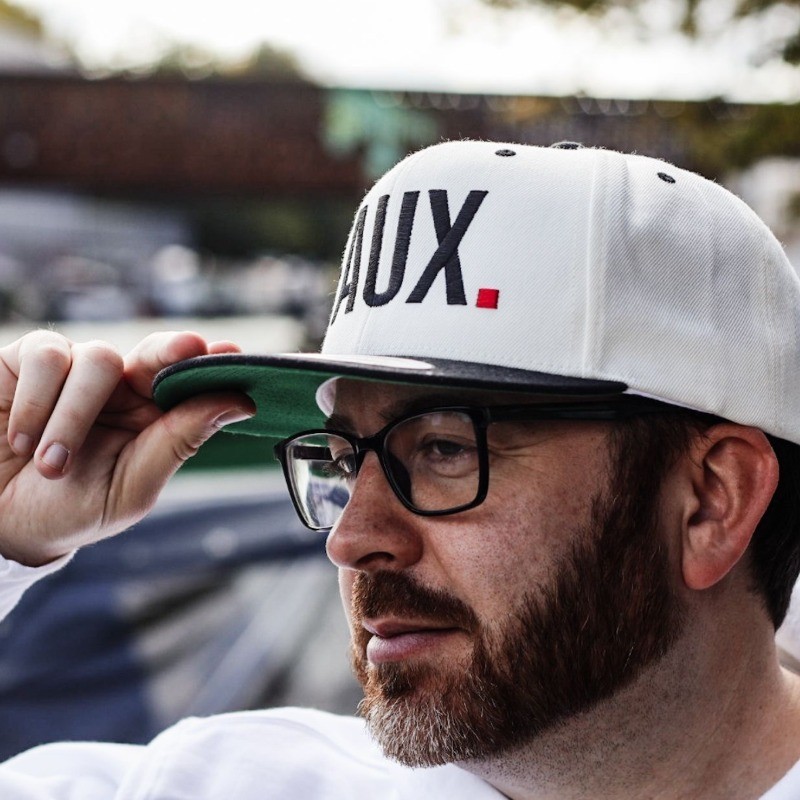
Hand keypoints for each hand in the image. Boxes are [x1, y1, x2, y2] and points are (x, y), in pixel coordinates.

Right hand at [0, 330, 254, 565]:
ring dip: (75, 417)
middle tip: (190, 348)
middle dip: (174, 350)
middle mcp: (123, 388)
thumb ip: (178, 443)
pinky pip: (46, 356)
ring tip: (51, 466)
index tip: (233, 353)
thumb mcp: (130, 488)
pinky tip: (21, 439)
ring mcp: (78, 370)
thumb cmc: (67, 509)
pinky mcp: (29, 360)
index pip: (191, 381)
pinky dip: (35, 402)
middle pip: (158, 351)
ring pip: (100, 358)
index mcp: (155, 417)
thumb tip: (238, 404)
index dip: (213, 364)